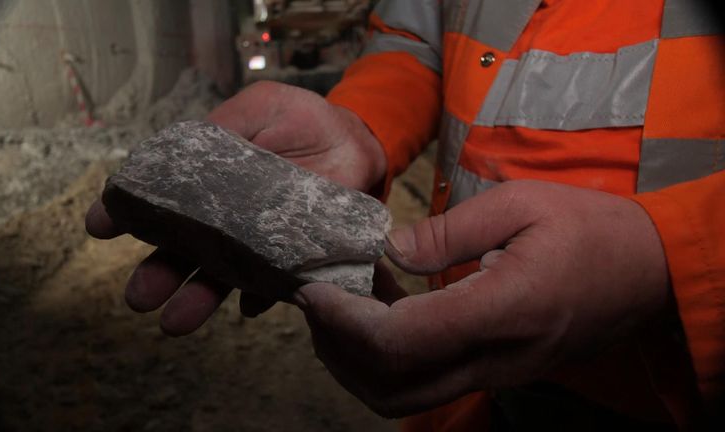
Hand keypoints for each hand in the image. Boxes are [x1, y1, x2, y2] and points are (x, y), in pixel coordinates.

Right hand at [85, 81, 385, 334]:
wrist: (355, 142)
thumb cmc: (302, 121)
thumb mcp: (258, 110)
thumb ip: (221, 131)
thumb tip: (175, 159)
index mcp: (208, 181)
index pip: (161, 201)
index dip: (128, 214)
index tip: (100, 227)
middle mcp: (225, 218)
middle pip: (184, 250)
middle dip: (159, 274)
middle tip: (138, 297)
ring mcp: (256, 243)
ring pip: (220, 276)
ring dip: (197, 299)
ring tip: (174, 323)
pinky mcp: (291, 260)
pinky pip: (273, 284)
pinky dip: (260, 295)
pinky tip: (250, 304)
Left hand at [293, 180, 672, 417]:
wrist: (649, 272)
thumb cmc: (592, 230)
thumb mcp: (522, 204)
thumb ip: (448, 230)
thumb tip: (391, 250)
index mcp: (503, 311)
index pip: (400, 341)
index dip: (344, 322)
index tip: (313, 291)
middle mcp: (497, 359)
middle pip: (391, 388)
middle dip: (337, 351)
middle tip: (316, 302)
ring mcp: (498, 374)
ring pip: (405, 398)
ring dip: (357, 363)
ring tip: (340, 307)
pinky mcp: (496, 372)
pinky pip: (427, 382)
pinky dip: (388, 359)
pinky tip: (382, 310)